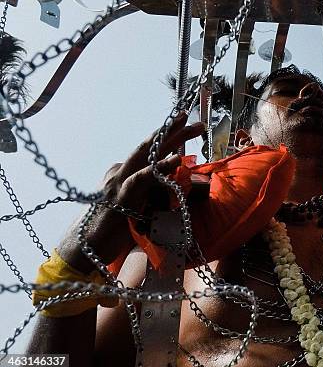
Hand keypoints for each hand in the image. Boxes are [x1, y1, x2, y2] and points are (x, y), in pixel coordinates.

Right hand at [60, 113, 205, 270]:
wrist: (85, 249)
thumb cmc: (114, 232)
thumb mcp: (141, 208)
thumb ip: (156, 195)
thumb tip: (177, 186)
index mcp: (126, 173)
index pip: (151, 151)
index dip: (170, 137)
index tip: (187, 124)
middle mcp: (121, 172)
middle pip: (150, 146)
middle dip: (172, 130)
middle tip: (192, 118)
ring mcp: (119, 182)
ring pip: (146, 154)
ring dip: (170, 139)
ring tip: (189, 127)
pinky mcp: (120, 197)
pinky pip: (142, 179)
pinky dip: (158, 168)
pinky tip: (176, 160)